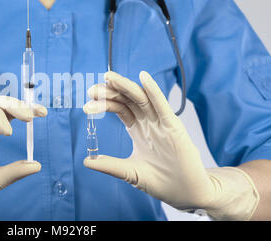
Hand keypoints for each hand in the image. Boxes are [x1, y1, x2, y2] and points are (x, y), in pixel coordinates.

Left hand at [82, 71, 258, 219]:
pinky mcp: (174, 128)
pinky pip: (162, 106)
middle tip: (92, 89)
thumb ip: (109, 165)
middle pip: (127, 100)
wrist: (184, 193)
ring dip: (125, 86)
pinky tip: (144, 78)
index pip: (119, 109)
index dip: (104, 104)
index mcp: (137, 129)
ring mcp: (161, 123)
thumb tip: (86, 161)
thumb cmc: (160, 181)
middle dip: (110, 92)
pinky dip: (154, 91)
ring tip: (109, 78)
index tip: (87, 104)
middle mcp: (148, 122)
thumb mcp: (129, 172)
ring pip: (141, 98)